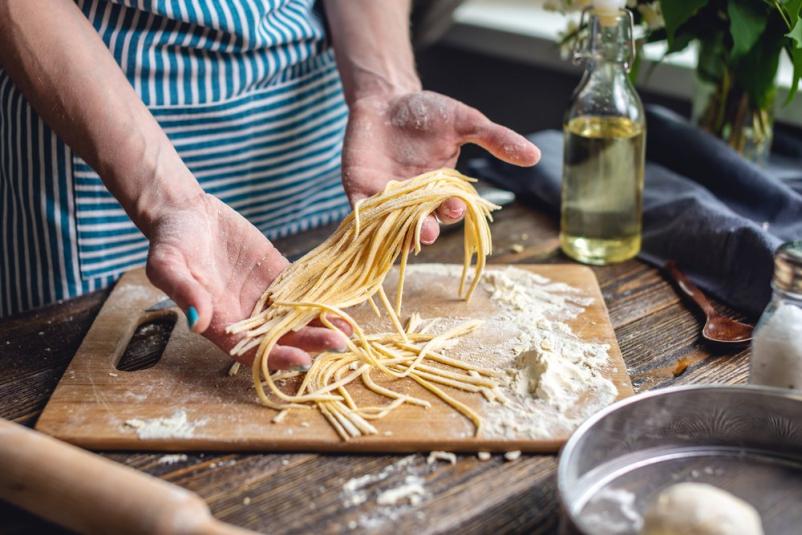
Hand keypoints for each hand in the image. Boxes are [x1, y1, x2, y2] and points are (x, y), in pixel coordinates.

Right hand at [144, 193, 349, 369]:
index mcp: (220, 323)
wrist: (185, 214)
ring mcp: (265, 296)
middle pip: (284, 339)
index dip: (278, 358)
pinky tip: (344, 301)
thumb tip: (197, 322)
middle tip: (340, 344)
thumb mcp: (167, 266)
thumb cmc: (169, 242)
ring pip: (298, 318)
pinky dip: (323, 298)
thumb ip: (184, 293)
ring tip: (350, 328)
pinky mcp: (278, 274)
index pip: (253, 352)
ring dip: (323, 325)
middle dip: (312, 343)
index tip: (302, 360)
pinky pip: (303, 290)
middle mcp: (247, 316)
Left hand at [341, 90, 540, 243]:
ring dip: (398, 233)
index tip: (456, 205)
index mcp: (442, 191)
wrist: (386, 97)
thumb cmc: (427, 111)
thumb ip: (496, 139)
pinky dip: (364, 221)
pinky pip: (362, 213)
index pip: (450, 210)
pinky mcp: (359, 191)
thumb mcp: (465, 122)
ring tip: (404, 233)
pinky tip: (366, 224)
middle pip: (422, 225)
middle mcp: (415, 202)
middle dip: (426, 229)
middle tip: (428, 229)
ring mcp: (386, 199)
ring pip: (393, 227)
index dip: (454, 211)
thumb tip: (535, 155)